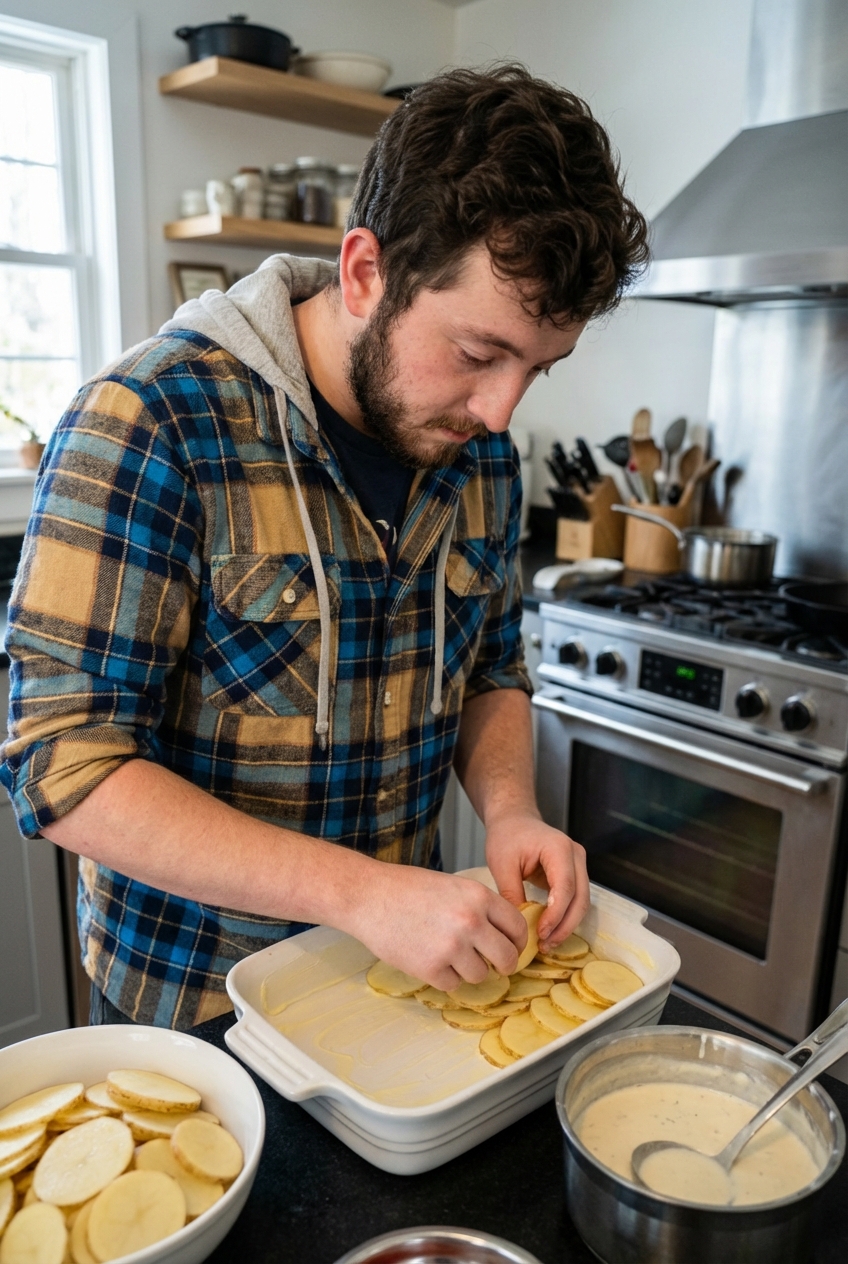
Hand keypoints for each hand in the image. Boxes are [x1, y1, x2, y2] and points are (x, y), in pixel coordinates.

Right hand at [345, 861, 526, 991]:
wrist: (369, 896)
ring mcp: (451, 947)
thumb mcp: (453, 886)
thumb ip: (479, 908)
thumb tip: (503, 935)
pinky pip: (452, 984)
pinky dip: (443, 976)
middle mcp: (471, 922)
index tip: (511, 947)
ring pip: (480, 975)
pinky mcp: (431, 969)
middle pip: (507, 958)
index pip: (517, 928)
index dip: (517, 941)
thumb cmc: (407, 888)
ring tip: (446, 953)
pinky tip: (427, 957)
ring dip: (468, 970)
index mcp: (479, 897)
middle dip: (502, 965)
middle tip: (494, 965)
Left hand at [485, 810, 589, 947]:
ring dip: (567, 925)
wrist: (514, 821)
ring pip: (582, 902)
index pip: (566, 887)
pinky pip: (575, 900)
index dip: (556, 915)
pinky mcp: (574, 874)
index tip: (541, 934)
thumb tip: (520, 926)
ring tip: (546, 943)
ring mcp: (578, 864)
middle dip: (565, 925)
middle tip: (545, 945)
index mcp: (559, 848)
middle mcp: (576, 855)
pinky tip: (549, 932)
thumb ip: (511, 893)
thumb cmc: (507, 837)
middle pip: (580, 898)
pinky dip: (565, 917)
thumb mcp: (502, 864)